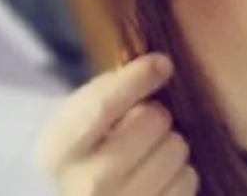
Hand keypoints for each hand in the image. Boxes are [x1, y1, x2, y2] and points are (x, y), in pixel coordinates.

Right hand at [35, 54, 198, 195]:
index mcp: (58, 150)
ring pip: (176, 148)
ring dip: (170, 145)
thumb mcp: (79, 122)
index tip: (162, 63)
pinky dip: (180, 174)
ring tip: (150, 154)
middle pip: (152, 120)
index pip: (102, 105)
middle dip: (155, 115)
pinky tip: (159, 178)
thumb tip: (159, 66)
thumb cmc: (87, 153)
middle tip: (143, 125)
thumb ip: (109, 93)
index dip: (137, 79)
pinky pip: (188, 179)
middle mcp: (86, 185)